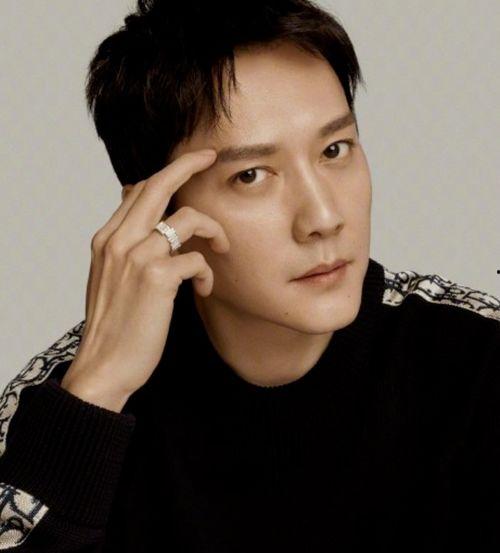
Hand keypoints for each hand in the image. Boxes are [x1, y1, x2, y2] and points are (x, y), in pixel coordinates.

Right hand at [61, 149, 229, 402]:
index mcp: (107, 239)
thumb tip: (137, 210)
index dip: (168, 172)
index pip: (139, 190)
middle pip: (157, 186)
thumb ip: (125, 244)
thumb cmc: (115, 324)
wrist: (104, 365)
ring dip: (214, 233)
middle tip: (211, 157)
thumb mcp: (111, 277)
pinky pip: (197, 259)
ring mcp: (136, 257)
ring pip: (188, 219)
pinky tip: (203, 289)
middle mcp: (118, 241)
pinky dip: (207, 272)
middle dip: (188, 164)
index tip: (191, 162)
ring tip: (221, 253)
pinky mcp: (156, 279)